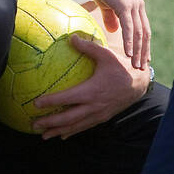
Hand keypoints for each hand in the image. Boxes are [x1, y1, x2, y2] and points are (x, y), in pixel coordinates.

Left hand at [30, 33, 148, 139]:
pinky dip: (72, 132)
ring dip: (58, 131)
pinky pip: (85, 127)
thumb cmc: (121, 66)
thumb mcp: (106, 54)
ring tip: (43, 135)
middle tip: (34, 124)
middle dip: (50, 123)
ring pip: (75, 126)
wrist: (139, 83)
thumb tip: (71, 37)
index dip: (50, 102)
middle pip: (68, 118)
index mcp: (92, 91)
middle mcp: (94, 106)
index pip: (67, 99)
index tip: (35, 103)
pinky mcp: (103, 117)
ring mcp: (98, 114)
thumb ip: (88, 47)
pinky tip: (62, 136)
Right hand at [87, 0, 150, 69]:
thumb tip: (112, 31)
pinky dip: (130, 41)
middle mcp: (138, 6)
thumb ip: (111, 17)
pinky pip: (129, 27)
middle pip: (144, 34)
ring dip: (138, 51)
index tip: (143, 57)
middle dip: (144, 52)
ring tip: (135, 65)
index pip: (143, 29)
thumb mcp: (107, 3)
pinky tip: (129, 53)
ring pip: (138, 33)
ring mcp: (133, 6)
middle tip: (141, 67)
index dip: (144, 44)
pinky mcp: (125, 5)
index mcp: (136, 6)